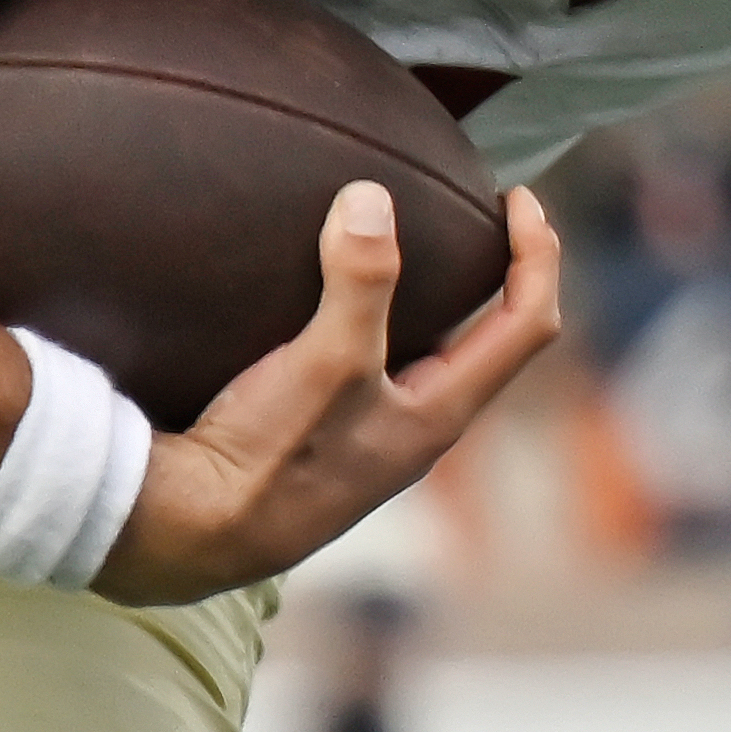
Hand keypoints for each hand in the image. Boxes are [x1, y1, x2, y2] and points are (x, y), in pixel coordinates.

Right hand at [92, 180, 571, 604]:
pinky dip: (374, 319)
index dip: (537, 255)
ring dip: (431, 298)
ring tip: (407, 242)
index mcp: (442, 411)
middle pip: (489, 340)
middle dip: (495, 273)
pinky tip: (328, 298)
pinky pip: (372, 365)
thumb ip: (358, 282)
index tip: (518, 197)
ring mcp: (374, 436)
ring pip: (427, 354)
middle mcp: (419, 427)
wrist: (192, 534)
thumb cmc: (271, 460)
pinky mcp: (327, 438)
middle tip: (478, 212)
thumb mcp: (325, 362)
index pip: (527, 323)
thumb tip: (372, 199)